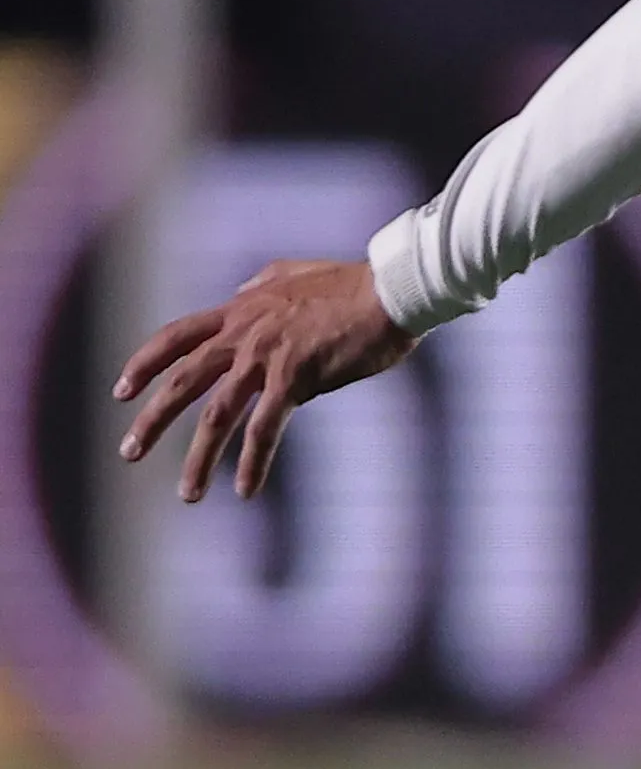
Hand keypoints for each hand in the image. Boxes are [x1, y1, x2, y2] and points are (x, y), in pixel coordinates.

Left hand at [115, 256, 412, 502]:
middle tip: (128, 453)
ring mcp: (266, 358)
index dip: (144, 364)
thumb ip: (261, 285)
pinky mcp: (295, 379)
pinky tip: (244, 489)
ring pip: (217, 415)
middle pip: (181, 382)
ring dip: (198, 458)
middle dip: (151, 420)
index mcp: (240, 311)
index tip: (122, 391)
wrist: (390, 290)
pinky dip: (252, 462)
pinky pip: (265, 429)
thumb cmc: (355, 283)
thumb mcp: (294, 272)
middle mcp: (243, 335)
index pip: (175, 337)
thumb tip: (243, 293)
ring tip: (187, 495)